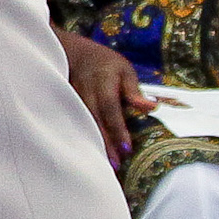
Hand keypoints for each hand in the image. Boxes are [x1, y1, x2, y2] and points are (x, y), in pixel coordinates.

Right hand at [58, 30, 156, 162]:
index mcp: (103, 82)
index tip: (127, 149)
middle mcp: (86, 92)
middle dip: (105, 144)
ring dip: (93, 145)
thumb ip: (134, 91)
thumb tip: (151, 107)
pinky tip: (90, 155)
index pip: (110, 108)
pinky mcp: (67, 105)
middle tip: (115, 166)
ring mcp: (73, 99)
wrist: (73, 53)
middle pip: (95, 120)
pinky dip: (83, 139)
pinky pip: (76, 124)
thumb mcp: (124, 70)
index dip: (117, 129)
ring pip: (83, 125)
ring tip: (104, 166)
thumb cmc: (105, 63)